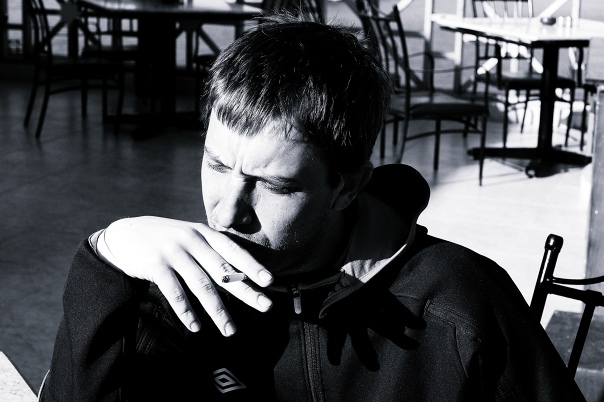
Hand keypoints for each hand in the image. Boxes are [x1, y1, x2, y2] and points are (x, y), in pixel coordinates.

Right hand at [97, 216, 273, 336]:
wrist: (124, 235)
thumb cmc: (166, 239)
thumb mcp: (190, 236)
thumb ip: (211, 250)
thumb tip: (241, 273)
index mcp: (204, 233)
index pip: (233, 250)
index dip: (252, 265)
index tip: (269, 281)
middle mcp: (191, 240)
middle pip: (222, 271)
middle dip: (246, 291)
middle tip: (266, 307)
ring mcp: (173, 252)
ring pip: (201, 286)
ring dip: (218, 311)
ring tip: (230, 330)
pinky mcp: (155, 265)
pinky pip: (175, 293)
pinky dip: (186, 312)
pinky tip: (196, 327)